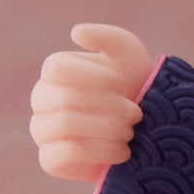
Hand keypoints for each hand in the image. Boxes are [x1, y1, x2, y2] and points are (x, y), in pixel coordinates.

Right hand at [29, 24, 154, 180]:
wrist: (151, 131)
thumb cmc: (136, 86)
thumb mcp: (127, 53)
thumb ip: (106, 37)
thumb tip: (75, 33)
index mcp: (54, 70)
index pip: (58, 69)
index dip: (93, 77)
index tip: (121, 83)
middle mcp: (41, 98)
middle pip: (65, 98)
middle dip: (109, 106)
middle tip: (135, 114)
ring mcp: (42, 130)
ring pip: (65, 124)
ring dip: (107, 128)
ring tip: (130, 131)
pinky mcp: (50, 160)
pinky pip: (65, 154)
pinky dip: (100, 152)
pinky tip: (123, 152)